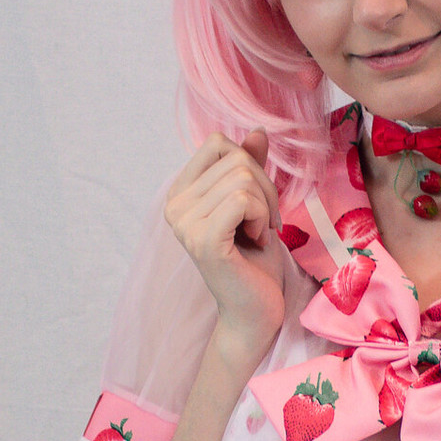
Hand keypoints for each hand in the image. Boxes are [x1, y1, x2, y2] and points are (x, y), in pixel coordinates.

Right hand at [163, 129, 287, 352]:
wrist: (255, 310)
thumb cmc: (255, 259)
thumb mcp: (255, 204)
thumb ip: (250, 167)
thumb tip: (257, 130)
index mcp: (180, 192)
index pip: (217, 143)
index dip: (249, 165)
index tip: (257, 203)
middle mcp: (174, 205)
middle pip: (234, 158)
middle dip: (264, 189)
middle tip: (265, 224)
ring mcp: (184, 223)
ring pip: (242, 178)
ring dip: (265, 207)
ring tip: (259, 234)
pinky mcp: (203, 240)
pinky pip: (242, 199)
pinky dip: (262, 217)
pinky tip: (258, 241)